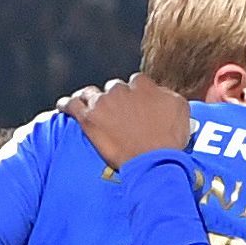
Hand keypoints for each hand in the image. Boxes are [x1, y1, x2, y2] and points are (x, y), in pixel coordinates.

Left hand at [70, 74, 193, 171]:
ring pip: (92, 94)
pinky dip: (67, 105)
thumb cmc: (170, 140)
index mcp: (143, 85)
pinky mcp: (89, 119)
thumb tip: (159, 93)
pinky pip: (72, 106)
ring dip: (92, 100)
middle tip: (118, 115)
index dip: (136, 94)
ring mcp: (103, 103)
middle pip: (114, 88)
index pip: (136, 82)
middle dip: (115, 99)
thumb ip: (167, 96)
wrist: (154, 162)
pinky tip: (64, 106)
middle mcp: (121, 90)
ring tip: (91, 108)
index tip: (136, 105)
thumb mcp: (181, 110)